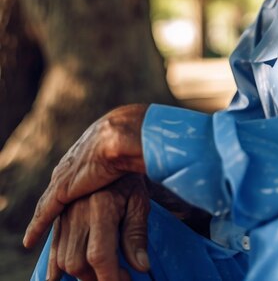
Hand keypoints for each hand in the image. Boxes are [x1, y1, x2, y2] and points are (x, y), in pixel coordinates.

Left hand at [24, 104, 147, 248]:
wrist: (123, 136)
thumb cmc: (132, 139)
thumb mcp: (128, 152)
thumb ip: (129, 160)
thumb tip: (149, 167)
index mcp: (86, 154)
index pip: (74, 178)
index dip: (73, 192)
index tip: (73, 205)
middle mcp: (71, 166)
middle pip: (59, 192)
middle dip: (55, 208)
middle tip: (54, 226)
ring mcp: (65, 178)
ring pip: (50, 206)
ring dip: (45, 223)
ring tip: (38, 237)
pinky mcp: (62, 190)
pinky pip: (45, 213)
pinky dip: (37, 227)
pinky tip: (30, 240)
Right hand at [46, 175, 150, 280]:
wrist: (114, 140)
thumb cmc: (132, 173)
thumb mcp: (140, 202)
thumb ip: (137, 235)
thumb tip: (141, 267)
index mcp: (100, 209)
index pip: (101, 256)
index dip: (111, 276)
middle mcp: (78, 211)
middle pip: (77, 261)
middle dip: (93, 277)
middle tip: (115, 278)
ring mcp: (67, 209)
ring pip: (63, 255)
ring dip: (77, 271)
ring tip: (95, 275)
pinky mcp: (62, 207)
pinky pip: (54, 239)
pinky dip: (53, 260)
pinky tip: (54, 277)